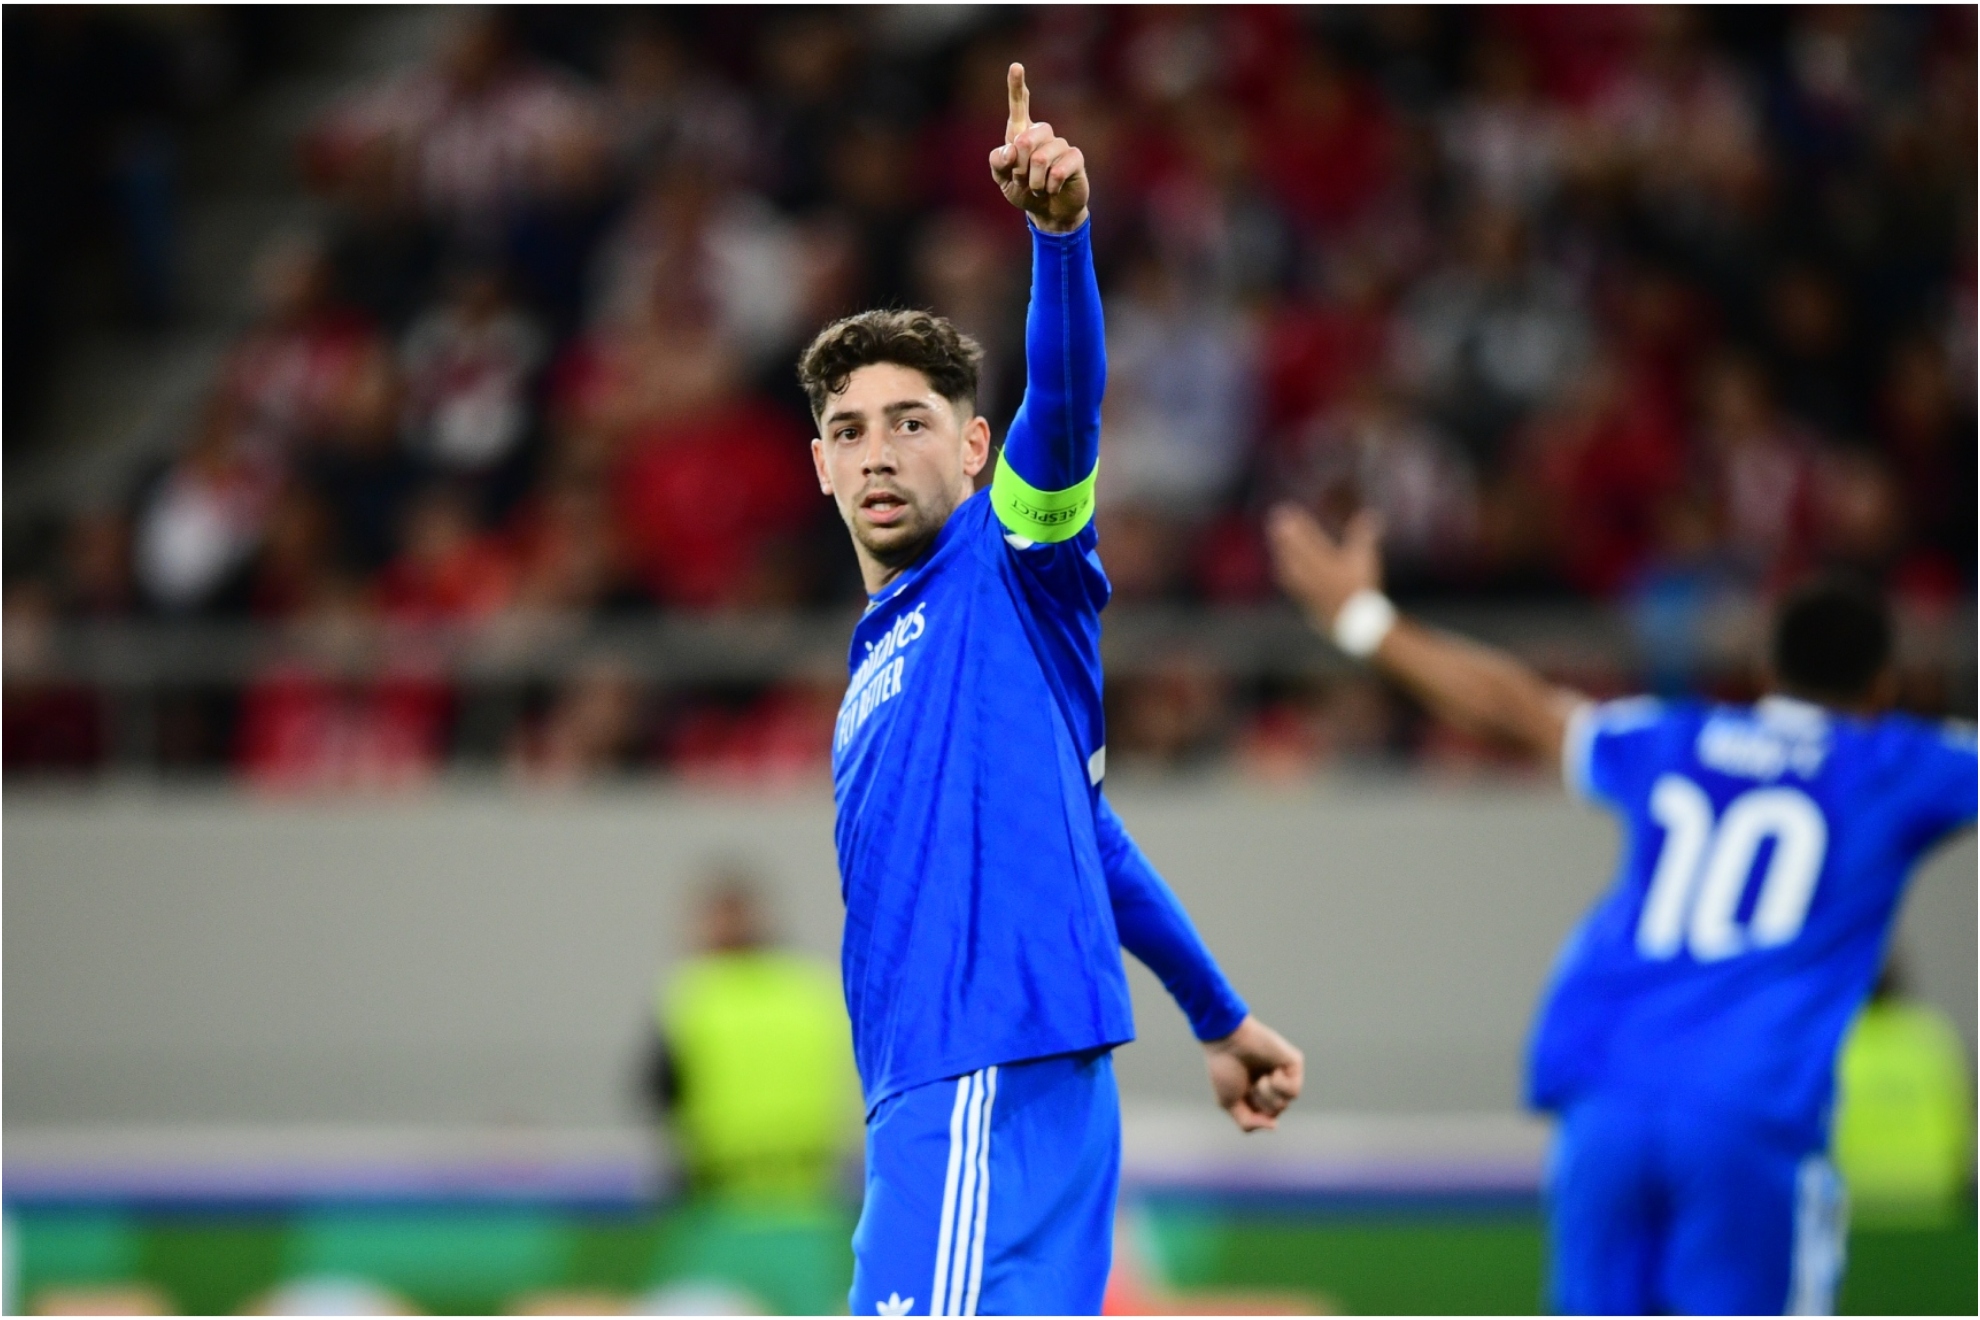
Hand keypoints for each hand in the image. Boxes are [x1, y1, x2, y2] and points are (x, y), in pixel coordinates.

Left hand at [988, 63, 1089, 233]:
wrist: (1048, 212)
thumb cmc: (1024, 191)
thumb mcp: (1002, 180)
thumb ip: (998, 162)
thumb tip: (1011, 150)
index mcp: (1021, 134)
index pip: (1018, 106)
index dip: (1016, 86)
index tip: (1016, 66)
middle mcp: (1042, 134)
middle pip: (1025, 139)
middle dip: (1018, 167)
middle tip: (1022, 181)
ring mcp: (1060, 144)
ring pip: (1040, 159)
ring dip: (1034, 182)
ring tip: (1038, 189)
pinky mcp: (1075, 158)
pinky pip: (1057, 170)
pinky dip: (1050, 186)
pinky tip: (1052, 189)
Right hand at [1203, 1015, 1303, 1131]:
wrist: (1226, 1042)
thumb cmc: (1225, 1069)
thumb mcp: (1230, 1104)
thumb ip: (1249, 1122)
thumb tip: (1274, 1126)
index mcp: (1260, 1093)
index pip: (1265, 1117)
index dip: (1252, 1111)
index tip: (1241, 1093)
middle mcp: (1275, 1084)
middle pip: (1276, 1111)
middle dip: (1259, 1102)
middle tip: (1250, 1082)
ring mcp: (1285, 1073)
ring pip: (1286, 1103)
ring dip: (1267, 1094)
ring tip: (1260, 1077)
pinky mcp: (1294, 1063)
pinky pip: (1294, 1091)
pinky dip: (1279, 1085)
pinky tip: (1272, 1071)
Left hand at [1265, 503, 1384, 631]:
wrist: (1356, 624)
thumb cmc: (1361, 589)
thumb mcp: (1365, 559)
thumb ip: (1365, 536)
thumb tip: (1372, 514)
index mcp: (1326, 562)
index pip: (1308, 539)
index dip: (1298, 524)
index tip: (1287, 511)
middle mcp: (1312, 575)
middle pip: (1294, 550)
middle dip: (1284, 533)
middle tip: (1275, 518)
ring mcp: (1306, 588)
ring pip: (1288, 565)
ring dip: (1281, 549)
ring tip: (1275, 537)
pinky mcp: (1305, 600)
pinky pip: (1290, 582)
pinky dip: (1284, 570)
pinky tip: (1280, 566)